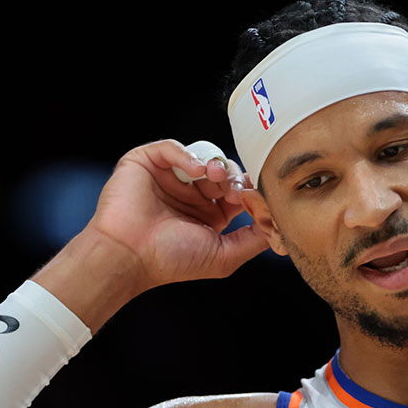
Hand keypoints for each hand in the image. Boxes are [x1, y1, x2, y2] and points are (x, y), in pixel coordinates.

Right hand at [86, 139, 268, 291]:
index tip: (256, 199)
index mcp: (209, 214)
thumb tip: (278, 226)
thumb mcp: (223, 256)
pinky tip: (195, 172)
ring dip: (216, 165)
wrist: (129, 255)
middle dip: (235, 178)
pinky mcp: (147, 163)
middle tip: (236, 189)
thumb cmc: (170, 260)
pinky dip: (187, 155)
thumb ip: (253, 240)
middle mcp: (191, 194)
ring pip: (203, 157)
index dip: (250, 191)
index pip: (239, 192)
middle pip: (225, 172)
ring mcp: (170, 177)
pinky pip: (172, 147)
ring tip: (216, 178)